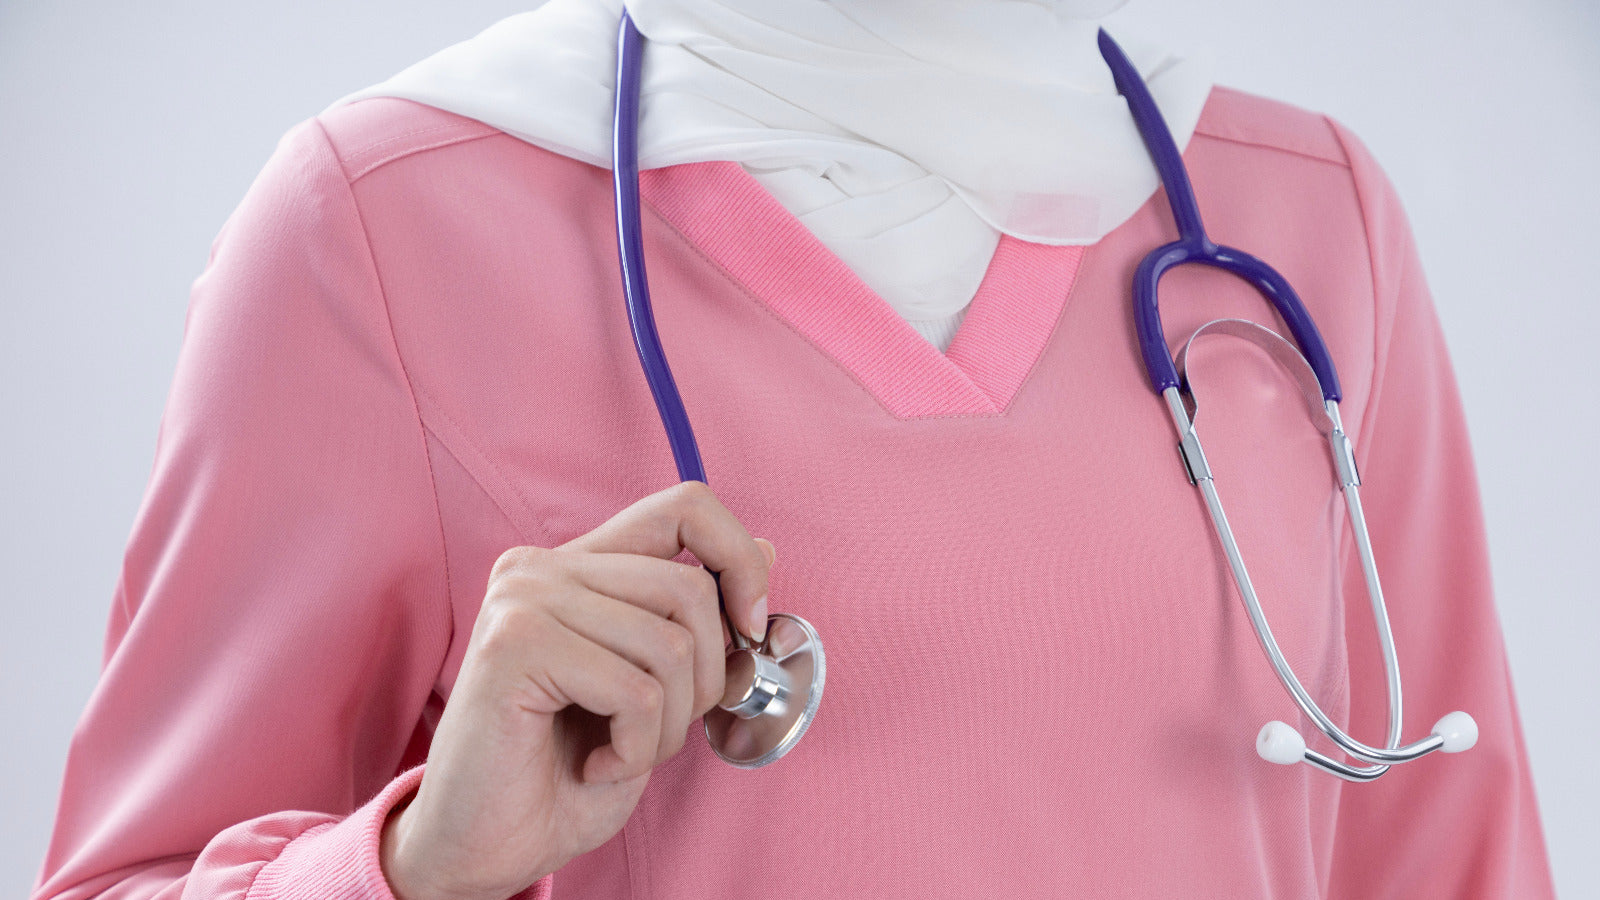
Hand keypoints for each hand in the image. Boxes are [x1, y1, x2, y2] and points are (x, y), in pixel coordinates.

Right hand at [379, 480, 774, 899]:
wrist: (487, 846)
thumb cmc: (567, 771)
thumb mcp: (658, 689)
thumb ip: (698, 618)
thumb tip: (768, 550)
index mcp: (579, 565)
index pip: (685, 507)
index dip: (737, 559)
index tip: (749, 628)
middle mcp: (542, 567)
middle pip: (690, 587)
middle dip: (705, 680)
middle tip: (659, 729)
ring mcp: (523, 599)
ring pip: (672, 645)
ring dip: (669, 725)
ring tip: (621, 752)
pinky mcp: (514, 644)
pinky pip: (637, 690)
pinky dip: (637, 749)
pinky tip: (596, 765)